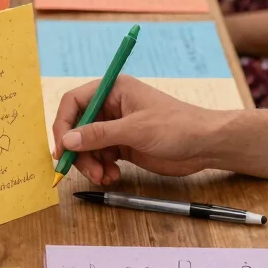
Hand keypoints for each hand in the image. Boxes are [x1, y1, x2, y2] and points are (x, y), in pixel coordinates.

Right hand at [52, 75, 223, 184]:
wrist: (206, 145)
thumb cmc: (177, 127)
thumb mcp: (136, 130)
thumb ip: (99, 134)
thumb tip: (67, 140)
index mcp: (113, 90)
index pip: (74, 102)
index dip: (63, 125)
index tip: (62, 149)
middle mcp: (111, 106)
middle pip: (78, 127)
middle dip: (79, 151)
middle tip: (87, 171)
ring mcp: (117, 127)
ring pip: (88, 146)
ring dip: (90, 164)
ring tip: (104, 177)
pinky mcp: (123, 145)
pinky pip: (101, 157)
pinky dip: (102, 169)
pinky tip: (113, 177)